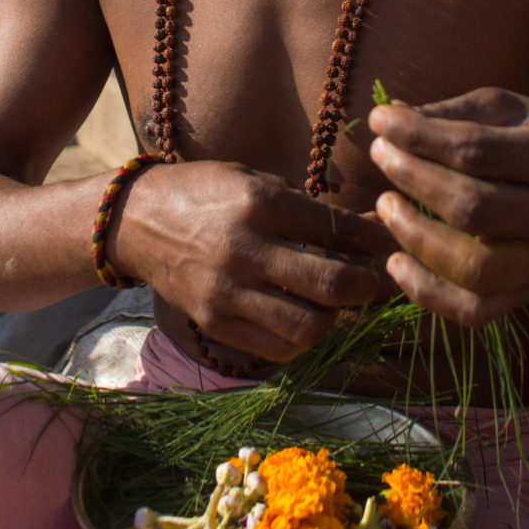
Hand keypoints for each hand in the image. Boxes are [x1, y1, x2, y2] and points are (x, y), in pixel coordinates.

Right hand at [113, 161, 396, 362]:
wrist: (134, 219)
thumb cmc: (205, 191)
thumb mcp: (256, 181)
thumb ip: (307, 208)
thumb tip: (371, 224)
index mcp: (260, 202)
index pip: (338, 229)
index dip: (377, 240)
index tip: (393, 242)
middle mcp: (245, 248)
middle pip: (332, 284)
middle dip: (368, 286)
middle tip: (377, 282)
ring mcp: (228, 291)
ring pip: (309, 326)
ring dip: (336, 318)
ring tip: (339, 304)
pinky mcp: (214, 322)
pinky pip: (277, 347)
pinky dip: (303, 340)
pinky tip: (307, 319)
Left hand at [368, 88, 528, 326]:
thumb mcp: (508, 110)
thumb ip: (452, 113)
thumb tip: (390, 116)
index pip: (478, 150)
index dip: (420, 136)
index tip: (380, 122)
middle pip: (474, 208)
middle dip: (414, 179)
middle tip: (380, 156)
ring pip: (474, 267)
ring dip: (415, 237)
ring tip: (384, 205)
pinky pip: (474, 310)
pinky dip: (426, 293)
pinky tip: (395, 262)